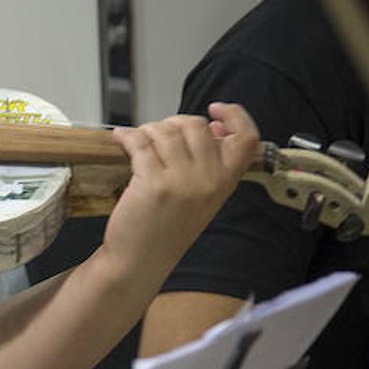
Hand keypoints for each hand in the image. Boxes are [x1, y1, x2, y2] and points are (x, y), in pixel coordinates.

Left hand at [104, 102, 259, 274]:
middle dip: (172, 124)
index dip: (235, 115)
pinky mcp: (153, 182)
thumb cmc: (167, 228)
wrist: (141, 259)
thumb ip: (211, 163)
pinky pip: (140, 141)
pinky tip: (122, 139)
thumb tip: (213, 126)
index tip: (215, 109)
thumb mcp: (203, 197)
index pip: (246, 138)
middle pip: (196, 125)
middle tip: (158, 137)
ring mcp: (182, 181)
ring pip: (166, 130)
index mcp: (226, 182)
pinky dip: (127, 136)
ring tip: (140, 143)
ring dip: (148, 131)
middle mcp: (209, 180)